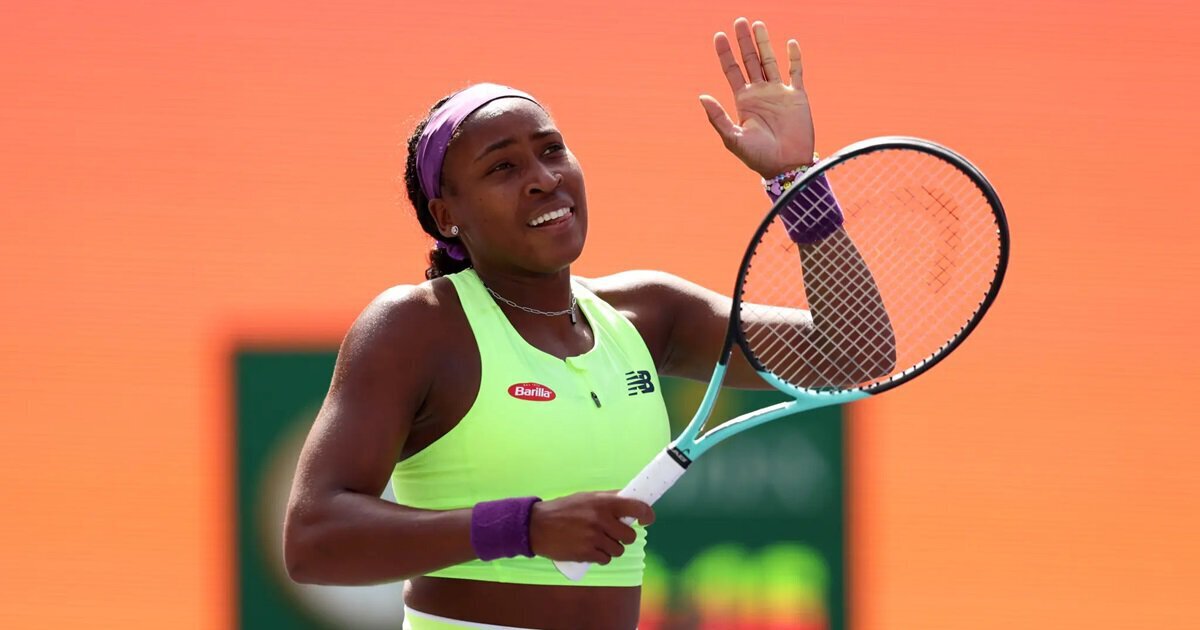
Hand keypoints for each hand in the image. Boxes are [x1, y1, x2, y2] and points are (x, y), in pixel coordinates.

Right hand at [528, 491, 654, 563]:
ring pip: (618, 550)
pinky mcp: (586, 553)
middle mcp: (601, 520)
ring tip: (598, 542)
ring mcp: (594, 538)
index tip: (647, 520)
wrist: (537, 525)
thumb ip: (608, 499)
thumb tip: (630, 498)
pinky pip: (605, 559)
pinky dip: (600, 557)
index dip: (647, 515)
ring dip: (611, 548)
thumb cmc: (563, 509)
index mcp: (603, 503)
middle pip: (629, 536)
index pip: (636, 508)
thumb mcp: (586, 497)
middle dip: (624, 537)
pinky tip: (590, 550)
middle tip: (614, 534)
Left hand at [700, 18, 815, 178]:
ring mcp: (779, 93)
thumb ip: (718, 118)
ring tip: (757, 24)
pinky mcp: (797, 97)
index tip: (718, 36)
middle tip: (739, 20)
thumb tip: (702, 96)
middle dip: (744, 41)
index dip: (725, 53)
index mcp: (744, 101)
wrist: (787, 167)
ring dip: (764, 43)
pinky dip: (794, 58)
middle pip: (750, 60)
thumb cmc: (759, 157)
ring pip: (770, 61)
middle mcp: (760, 93)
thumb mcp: (733, 138)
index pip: (731, 71)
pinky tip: (790, 43)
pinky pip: (795, 72)